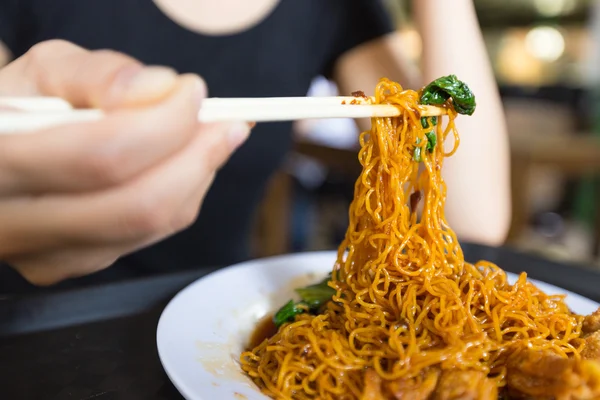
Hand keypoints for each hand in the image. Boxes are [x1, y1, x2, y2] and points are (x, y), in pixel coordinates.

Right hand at [0, 40, 251, 284]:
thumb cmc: (21, 107)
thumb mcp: (46, 70)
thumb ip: (100, 74)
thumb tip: (161, 89)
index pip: (104, 156)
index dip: (165, 124)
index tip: (193, 92)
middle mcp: (17, 224)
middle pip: (139, 207)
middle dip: (199, 159)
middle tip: (228, 124)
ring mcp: (47, 256)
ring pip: (153, 227)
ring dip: (197, 177)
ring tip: (210, 137)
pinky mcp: (74, 266)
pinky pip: (150, 236)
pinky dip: (182, 197)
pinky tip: (183, 166)